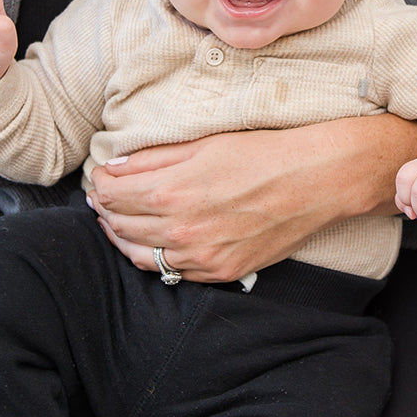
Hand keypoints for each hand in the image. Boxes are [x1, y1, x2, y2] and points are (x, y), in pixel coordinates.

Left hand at [86, 114, 416, 281]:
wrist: (317, 181)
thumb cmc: (264, 153)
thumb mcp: (204, 143)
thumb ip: (154, 157)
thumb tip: (115, 166)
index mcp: (172, 192)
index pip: (111, 194)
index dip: (99, 183)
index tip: (100, 176)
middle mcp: (182, 231)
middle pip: (120, 225)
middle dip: (105, 208)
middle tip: (103, 197)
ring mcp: (203, 257)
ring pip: (140, 256)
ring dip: (122, 237)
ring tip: (118, 221)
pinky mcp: (223, 272)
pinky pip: (173, 273)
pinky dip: (155, 258)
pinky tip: (153, 242)